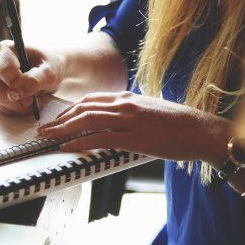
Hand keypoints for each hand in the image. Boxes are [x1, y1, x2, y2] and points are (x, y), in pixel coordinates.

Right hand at [0, 40, 65, 114]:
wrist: (47, 70)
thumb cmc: (49, 67)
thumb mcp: (49, 73)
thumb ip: (34, 81)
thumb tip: (14, 94)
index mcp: (5, 48)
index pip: (5, 73)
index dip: (19, 88)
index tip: (32, 99)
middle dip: (16, 102)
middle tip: (33, 103)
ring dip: (15, 106)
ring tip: (31, 101)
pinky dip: (12, 109)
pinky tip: (23, 103)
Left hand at [38, 91, 228, 161]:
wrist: (201, 130)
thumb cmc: (179, 125)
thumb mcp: (150, 112)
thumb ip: (130, 114)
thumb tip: (116, 123)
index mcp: (128, 97)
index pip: (90, 100)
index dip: (70, 110)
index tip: (58, 119)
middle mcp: (125, 104)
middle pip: (83, 108)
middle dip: (60, 119)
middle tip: (44, 129)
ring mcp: (129, 119)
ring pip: (87, 121)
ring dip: (63, 130)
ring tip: (48, 137)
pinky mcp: (134, 137)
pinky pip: (100, 138)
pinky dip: (80, 142)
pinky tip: (67, 147)